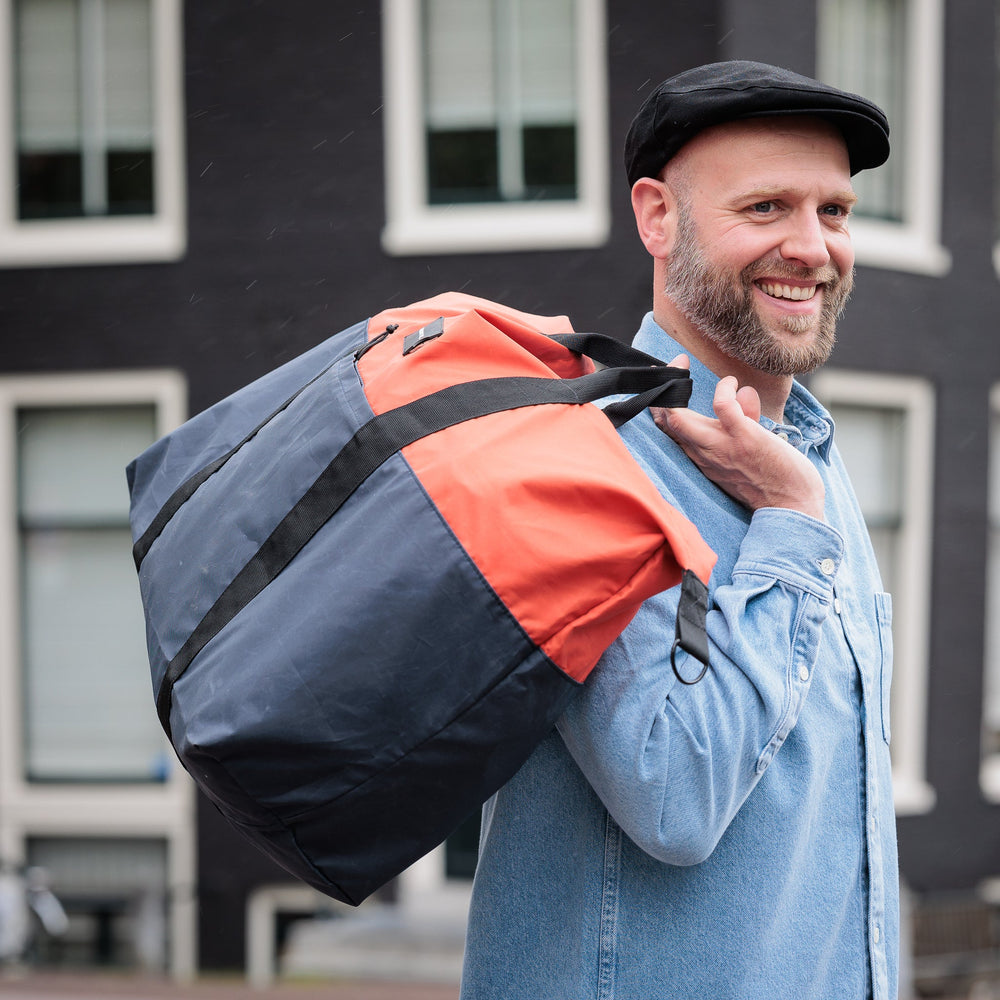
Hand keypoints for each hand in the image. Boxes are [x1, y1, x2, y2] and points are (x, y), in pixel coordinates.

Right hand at [650, 362, 825, 519]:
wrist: (793, 507)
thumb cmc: (776, 480)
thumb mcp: (749, 449)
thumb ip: (743, 419)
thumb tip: (744, 392)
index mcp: (702, 457)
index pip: (668, 431)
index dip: (661, 404)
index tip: (670, 381)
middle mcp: (703, 453)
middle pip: (665, 422)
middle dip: (663, 388)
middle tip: (675, 364)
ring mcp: (720, 446)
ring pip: (677, 418)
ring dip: (678, 386)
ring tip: (686, 367)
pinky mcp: (742, 437)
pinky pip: (722, 406)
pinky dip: (724, 388)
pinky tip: (731, 382)